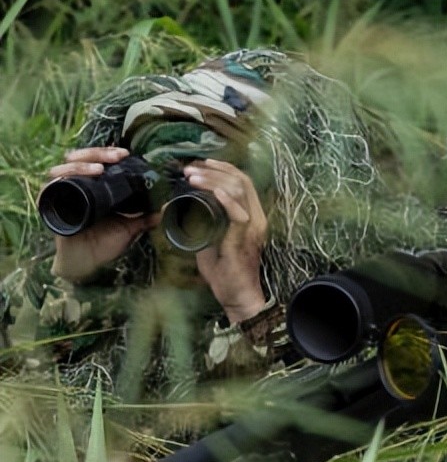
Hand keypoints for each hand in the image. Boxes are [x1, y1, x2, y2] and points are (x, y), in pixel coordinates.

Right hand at [46, 147, 160, 280]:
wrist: (86, 263)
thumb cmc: (105, 244)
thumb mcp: (129, 228)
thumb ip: (145, 218)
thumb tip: (164, 209)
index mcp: (95, 186)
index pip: (98, 160)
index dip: (108, 153)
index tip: (125, 154)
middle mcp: (77, 185)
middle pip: (81, 158)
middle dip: (98, 153)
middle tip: (116, 157)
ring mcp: (62, 193)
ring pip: (64, 167)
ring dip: (81, 164)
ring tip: (99, 169)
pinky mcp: (49, 203)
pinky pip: (49, 185)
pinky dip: (61, 179)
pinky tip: (75, 178)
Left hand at [183, 159, 267, 322]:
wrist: (238, 297)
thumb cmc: (225, 273)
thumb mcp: (210, 242)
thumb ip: (201, 225)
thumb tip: (176, 209)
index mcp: (250, 215)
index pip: (242, 181)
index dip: (223, 167)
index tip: (201, 163)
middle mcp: (255, 218)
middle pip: (241, 180)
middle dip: (214, 169)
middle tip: (190, 169)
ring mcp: (252, 227)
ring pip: (240, 191)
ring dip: (214, 180)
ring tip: (192, 177)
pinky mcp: (245, 239)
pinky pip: (238, 214)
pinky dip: (226, 200)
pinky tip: (212, 192)